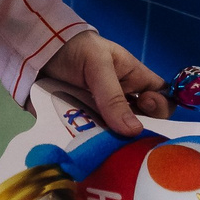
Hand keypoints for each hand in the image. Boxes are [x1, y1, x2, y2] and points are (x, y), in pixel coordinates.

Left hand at [41, 31, 172, 135]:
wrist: (37, 53)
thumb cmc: (76, 49)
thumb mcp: (97, 65)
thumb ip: (113, 97)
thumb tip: (134, 131)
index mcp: (135, 81)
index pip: (162, 98)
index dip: (161, 107)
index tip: (144, 106)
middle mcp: (123, 102)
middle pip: (141, 125)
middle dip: (135, 134)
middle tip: (119, 132)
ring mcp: (103, 118)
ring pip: (117, 138)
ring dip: (111, 143)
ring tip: (100, 143)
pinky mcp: (82, 128)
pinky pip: (93, 143)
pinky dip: (90, 147)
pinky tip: (85, 150)